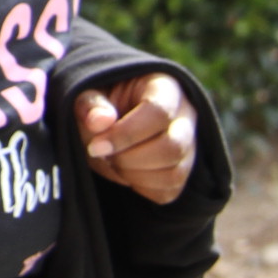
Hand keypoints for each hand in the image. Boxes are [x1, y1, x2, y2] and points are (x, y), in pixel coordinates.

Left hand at [75, 71, 197, 205]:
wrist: (107, 120)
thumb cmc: (98, 103)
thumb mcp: (88, 94)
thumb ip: (91, 105)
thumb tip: (100, 122)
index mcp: (164, 86)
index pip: (158, 113)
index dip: (125, 134)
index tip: (95, 146)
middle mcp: (185, 115)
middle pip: (171, 147)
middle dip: (128, 157)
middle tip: (101, 153)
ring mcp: (189, 144)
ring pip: (173, 173)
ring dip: (132, 175)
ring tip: (111, 160)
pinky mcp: (183, 170)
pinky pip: (169, 190)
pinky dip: (140, 188)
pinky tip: (123, 172)